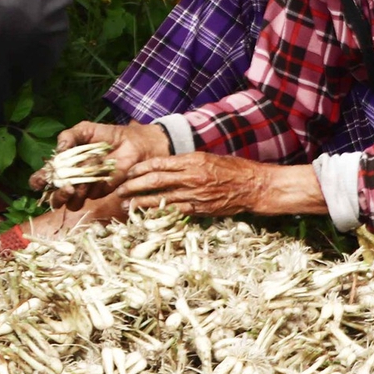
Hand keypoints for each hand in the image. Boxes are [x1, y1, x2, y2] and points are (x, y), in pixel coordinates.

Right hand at [32, 121, 169, 208]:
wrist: (134, 142)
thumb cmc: (107, 135)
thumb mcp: (85, 130)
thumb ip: (69, 136)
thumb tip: (58, 150)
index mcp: (63, 165)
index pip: (44, 178)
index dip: (38, 182)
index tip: (38, 182)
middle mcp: (72, 180)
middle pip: (56, 197)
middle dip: (57, 195)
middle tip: (66, 187)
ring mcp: (87, 189)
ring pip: (72, 202)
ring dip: (75, 192)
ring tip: (83, 181)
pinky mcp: (103, 192)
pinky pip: (93, 195)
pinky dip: (94, 184)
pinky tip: (100, 174)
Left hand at [112, 153, 283, 217]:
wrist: (253, 185)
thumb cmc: (232, 169)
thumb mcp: (207, 157)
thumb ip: (186, 162)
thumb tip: (165, 165)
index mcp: (192, 160)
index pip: (159, 163)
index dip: (140, 168)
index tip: (128, 172)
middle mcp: (191, 176)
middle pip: (155, 180)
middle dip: (134, 185)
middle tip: (120, 190)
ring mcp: (195, 194)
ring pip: (161, 198)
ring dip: (141, 202)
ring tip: (126, 205)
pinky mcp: (200, 209)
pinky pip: (175, 211)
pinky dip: (159, 213)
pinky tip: (147, 216)